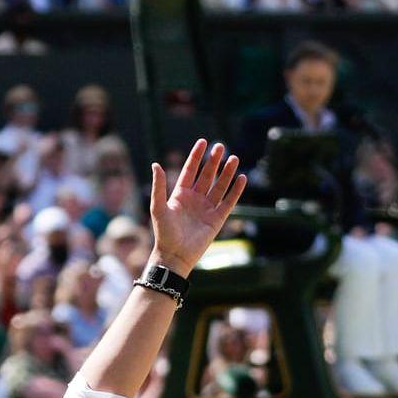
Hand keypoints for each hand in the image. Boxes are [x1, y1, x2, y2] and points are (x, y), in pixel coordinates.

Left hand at [148, 139, 246, 276]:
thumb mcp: (158, 207)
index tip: (203, 141)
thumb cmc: (164, 232)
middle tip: (221, 146)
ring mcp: (207, 208)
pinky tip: (241, 178)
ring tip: (234, 158)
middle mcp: (194, 199)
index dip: (196, 156)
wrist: (175, 255)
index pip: (190, 170)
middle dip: (214, 161)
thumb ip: (158, 186)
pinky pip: (229, 202)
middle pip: (207, 175)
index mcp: (179, 194)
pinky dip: (235, 190)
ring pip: (219, 186)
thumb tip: (155, 164)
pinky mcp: (217, 219)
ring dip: (227, 173)